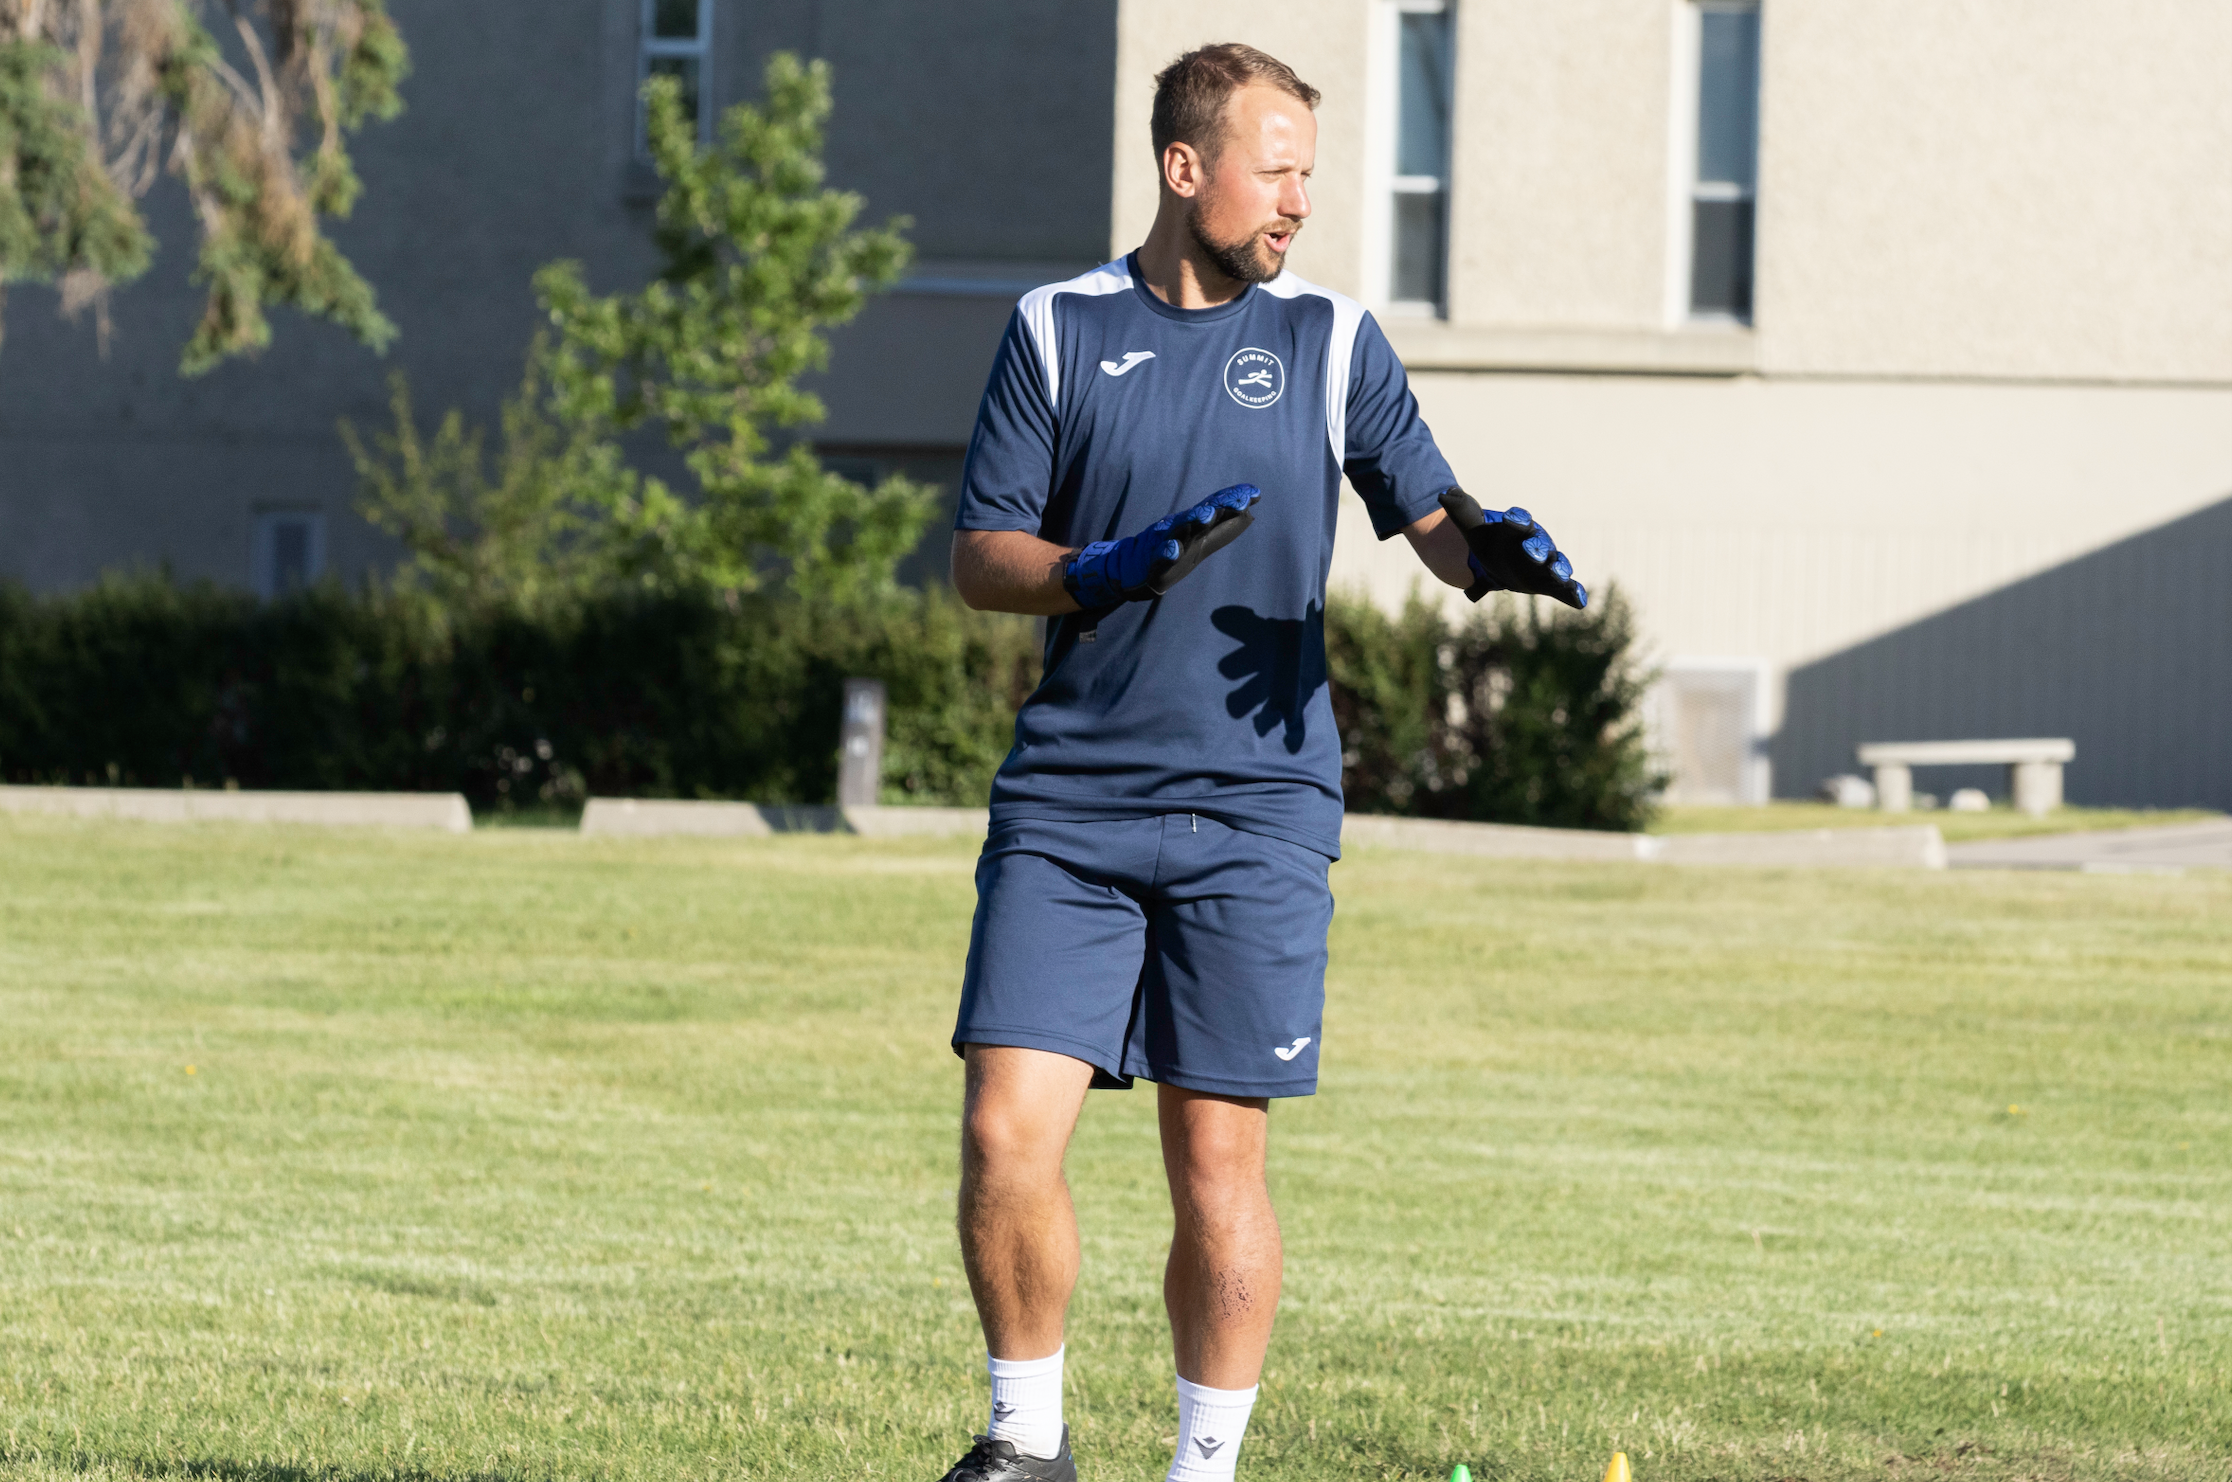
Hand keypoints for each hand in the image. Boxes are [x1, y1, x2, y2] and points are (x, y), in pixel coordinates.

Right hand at [1062, 484, 1259, 607]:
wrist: (1131, 570)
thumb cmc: (1169, 552)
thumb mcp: (1198, 538)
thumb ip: (1222, 526)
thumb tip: (1250, 512)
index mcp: (1194, 525)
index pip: (1216, 507)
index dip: (1233, 498)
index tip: (1255, 493)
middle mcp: (1181, 528)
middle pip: (1203, 513)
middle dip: (1221, 505)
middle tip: (1240, 500)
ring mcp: (1165, 542)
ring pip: (1181, 530)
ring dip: (1194, 521)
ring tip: (1208, 515)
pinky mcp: (1152, 561)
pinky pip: (1159, 556)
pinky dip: (1166, 552)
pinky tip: (1172, 549)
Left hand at [1437, 487, 1588, 609]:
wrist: (1498, 562)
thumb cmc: (1489, 543)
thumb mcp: (1472, 529)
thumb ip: (1461, 511)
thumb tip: (1443, 493)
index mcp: (1518, 529)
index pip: (1518, 521)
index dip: (1516, 520)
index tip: (1509, 518)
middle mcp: (1536, 544)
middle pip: (1539, 544)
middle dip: (1537, 548)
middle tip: (1532, 551)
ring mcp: (1546, 564)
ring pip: (1556, 564)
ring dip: (1559, 569)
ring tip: (1560, 574)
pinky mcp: (1550, 583)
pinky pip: (1565, 588)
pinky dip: (1573, 593)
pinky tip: (1580, 601)